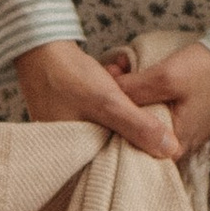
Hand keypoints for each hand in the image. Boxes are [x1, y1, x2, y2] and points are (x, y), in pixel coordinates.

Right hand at [15, 39, 179, 157]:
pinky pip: (100, 113)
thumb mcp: (108, 102)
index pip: (114, 165)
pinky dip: (110, 98)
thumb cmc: (67, 75)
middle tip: (135, 101)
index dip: (136, 152)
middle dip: (129, 125)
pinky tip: (112, 76)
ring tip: (116, 78)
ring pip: (109, 127)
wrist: (38, 46)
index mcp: (73, 156)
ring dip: (121, 107)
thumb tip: (171, 150)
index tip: (156, 139)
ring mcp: (70, 131)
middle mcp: (70, 149)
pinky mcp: (72, 114)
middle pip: (113, 146)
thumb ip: (138, 126)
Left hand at [113, 39, 209, 160]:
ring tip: (121, 69)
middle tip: (108, 73)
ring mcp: (185, 130)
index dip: (109, 115)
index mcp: (172, 148)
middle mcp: (178, 146)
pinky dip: (147, 93)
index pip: (126, 142)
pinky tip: (136, 74)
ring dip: (132, 95)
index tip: (98, 92)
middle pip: (135, 129)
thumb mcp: (166, 78)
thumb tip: (105, 94)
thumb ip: (132, 91)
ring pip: (146, 116)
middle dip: (119, 102)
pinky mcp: (190, 115)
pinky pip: (159, 108)